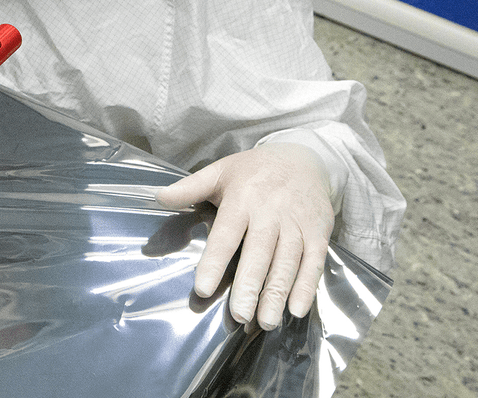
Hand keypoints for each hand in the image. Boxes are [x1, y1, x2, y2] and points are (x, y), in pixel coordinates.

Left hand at [155, 143, 334, 329]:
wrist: (304, 157)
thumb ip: (190, 188)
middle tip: (239, 315)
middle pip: (259, 253)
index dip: (214, 262)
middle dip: (249, 286)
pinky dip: (307, 286)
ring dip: (277, 293)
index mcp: (242, 198)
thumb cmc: (254, 170)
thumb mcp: (220, 171)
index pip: (226, 234)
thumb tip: (158, 197)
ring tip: (265, 321)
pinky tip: (296, 309)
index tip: (203, 288)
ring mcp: (297, 223)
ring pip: (287, 262)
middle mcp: (271, 212)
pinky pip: (314, 262)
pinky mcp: (319, 232)